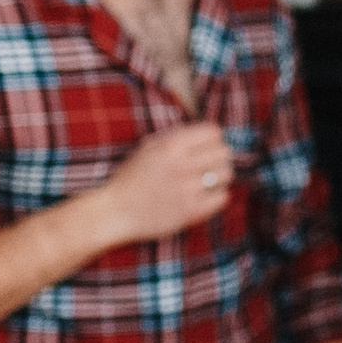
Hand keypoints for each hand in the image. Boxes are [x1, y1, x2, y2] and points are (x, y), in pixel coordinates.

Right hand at [93, 123, 232, 245]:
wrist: (115, 210)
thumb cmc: (132, 177)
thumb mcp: (149, 146)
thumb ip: (178, 137)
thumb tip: (210, 133)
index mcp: (171, 145)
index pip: (214, 132)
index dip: (212, 139)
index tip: (205, 147)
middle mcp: (182, 164)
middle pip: (224, 152)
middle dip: (217, 157)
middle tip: (207, 165)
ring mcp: (188, 188)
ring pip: (226, 174)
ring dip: (219, 176)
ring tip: (205, 181)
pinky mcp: (191, 210)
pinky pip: (222, 197)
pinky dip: (216, 196)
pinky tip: (204, 196)